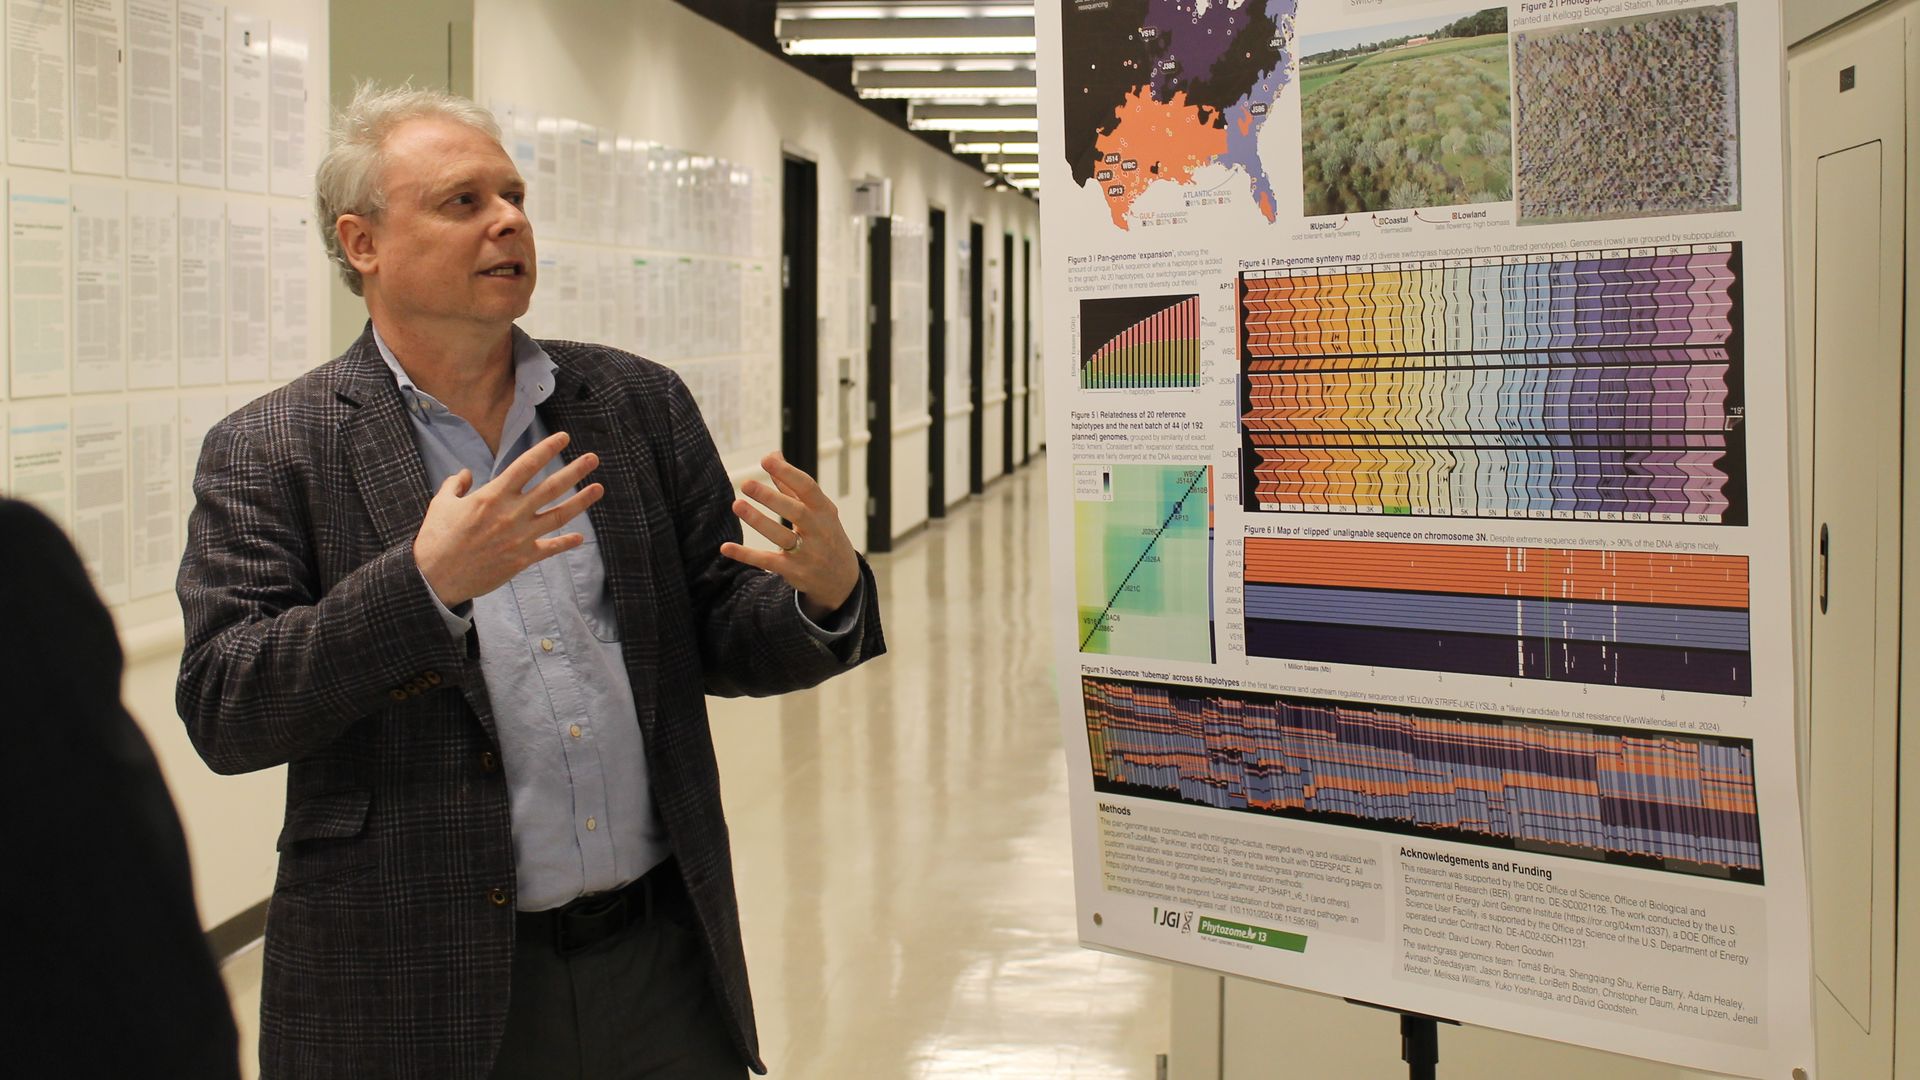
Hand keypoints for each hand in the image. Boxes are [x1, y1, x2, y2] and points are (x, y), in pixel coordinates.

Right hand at [413, 431, 603, 606]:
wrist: (437, 577)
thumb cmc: (437, 538)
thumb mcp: (442, 503)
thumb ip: (456, 484)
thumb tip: (466, 473)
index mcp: (493, 495)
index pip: (526, 465)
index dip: (547, 449)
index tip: (563, 438)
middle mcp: (511, 513)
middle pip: (551, 487)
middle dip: (575, 471)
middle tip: (593, 459)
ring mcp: (520, 537)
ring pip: (558, 515)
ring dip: (581, 501)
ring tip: (599, 488)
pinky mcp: (522, 559)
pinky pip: (550, 548)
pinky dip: (565, 543)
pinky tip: (580, 538)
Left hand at [720, 452, 859, 621]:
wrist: (842, 579)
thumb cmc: (824, 535)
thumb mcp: (817, 510)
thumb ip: (792, 485)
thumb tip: (773, 454)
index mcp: (824, 510)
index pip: (808, 488)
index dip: (788, 472)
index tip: (766, 460)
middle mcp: (818, 531)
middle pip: (795, 511)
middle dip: (771, 497)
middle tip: (746, 484)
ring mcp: (807, 553)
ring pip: (781, 536)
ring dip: (758, 521)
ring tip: (737, 505)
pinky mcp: (793, 571)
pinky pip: (767, 561)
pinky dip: (746, 555)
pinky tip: (726, 547)